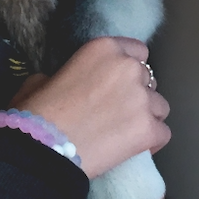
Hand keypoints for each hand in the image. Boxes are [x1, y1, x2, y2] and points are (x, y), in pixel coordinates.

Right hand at [13, 37, 169, 178]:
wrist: (43, 148)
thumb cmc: (36, 112)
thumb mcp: (41, 79)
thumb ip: (64, 74)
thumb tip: (63, 83)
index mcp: (104, 49)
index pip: (137, 51)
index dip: (128, 68)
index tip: (118, 84)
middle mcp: (129, 68)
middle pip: (149, 79)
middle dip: (137, 94)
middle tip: (117, 112)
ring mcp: (142, 99)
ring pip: (159, 106)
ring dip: (146, 117)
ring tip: (125, 133)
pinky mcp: (149, 129)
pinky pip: (162, 133)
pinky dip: (151, 142)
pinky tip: (134, 149)